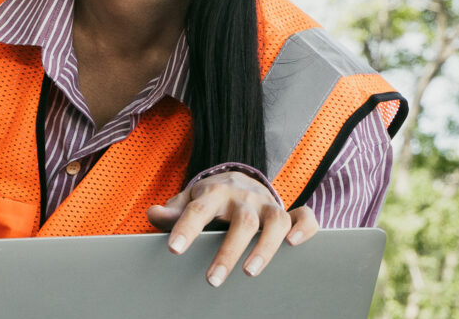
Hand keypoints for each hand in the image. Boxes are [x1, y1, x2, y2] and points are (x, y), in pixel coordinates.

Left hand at [148, 172, 318, 285]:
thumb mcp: (187, 200)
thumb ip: (172, 210)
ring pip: (274, 222)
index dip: (186, 229)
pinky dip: (304, 228)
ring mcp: (267, 204)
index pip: (198, 210)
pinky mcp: (287, 212)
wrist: (237, 179)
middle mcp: (243, 198)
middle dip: (227, 252)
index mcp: (214, 193)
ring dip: (265, 248)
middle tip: (212, 280)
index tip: (174, 250)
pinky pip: (304, 216)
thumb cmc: (209, 199)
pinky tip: (295, 245)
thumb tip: (154, 215)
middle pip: (241, 222)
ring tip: (249, 273)